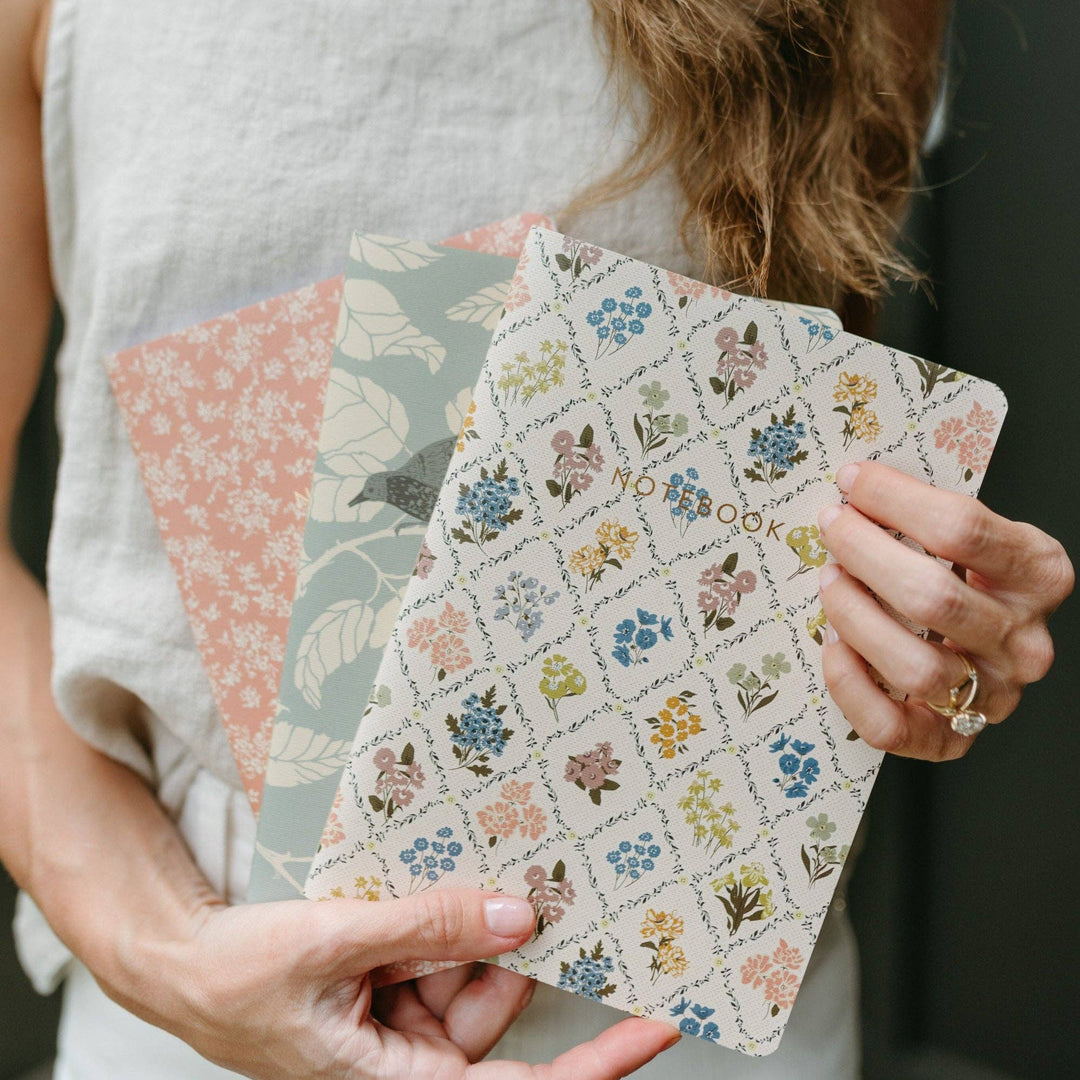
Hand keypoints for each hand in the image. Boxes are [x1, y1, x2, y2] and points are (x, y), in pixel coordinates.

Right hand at [116, 889, 678, 1079]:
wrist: (184, 959)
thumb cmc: (237, 979)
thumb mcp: (334, 946)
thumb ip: (426, 928)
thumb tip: (515, 916)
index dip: (594, 1063)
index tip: (655, 1027)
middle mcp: (409, 1054)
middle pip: (495, 1006)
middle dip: (522, 948)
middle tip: (563, 882)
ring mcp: (401, 1012)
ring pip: (470, 966)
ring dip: (479, 919)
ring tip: (496, 859)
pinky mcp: (391, 977)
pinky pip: (440, 944)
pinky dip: (448, 910)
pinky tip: (453, 872)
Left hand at [815, 460, 1073, 759]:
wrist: (992, 656)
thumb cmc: (971, 582)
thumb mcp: (975, 542)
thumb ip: (929, 518)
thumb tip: (854, 486)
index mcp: (1038, 575)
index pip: (962, 529)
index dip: (895, 499)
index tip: (852, 481)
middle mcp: (1023, 641)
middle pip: (933, 597)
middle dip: (866, 553)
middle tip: (832, 526)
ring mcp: (990, 696)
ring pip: (913, 666)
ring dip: (854, 616)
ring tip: (829, 580)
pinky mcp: (951, 739)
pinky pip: (890, 725)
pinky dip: (850, 685)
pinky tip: (834, 645)